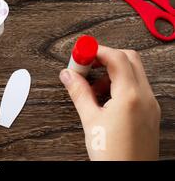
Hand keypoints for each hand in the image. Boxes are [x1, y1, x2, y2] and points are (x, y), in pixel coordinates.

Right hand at [60, 45, 160, 160]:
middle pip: (129, 59)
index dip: (95, 50)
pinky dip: (119, 83)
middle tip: (84, 64)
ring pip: (134, 72)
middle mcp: (145, 97)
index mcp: (131, 96)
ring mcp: (150, 105)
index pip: (116, 57)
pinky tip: (103, 97)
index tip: (79, 53)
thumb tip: (68, 75)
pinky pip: (136, 87)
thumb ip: (79, 92)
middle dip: (105, 56)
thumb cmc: (114, 155)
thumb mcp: (90, 120)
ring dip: (112, 70)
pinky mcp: (149, 112)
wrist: (130, 175)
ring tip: (91, 85)